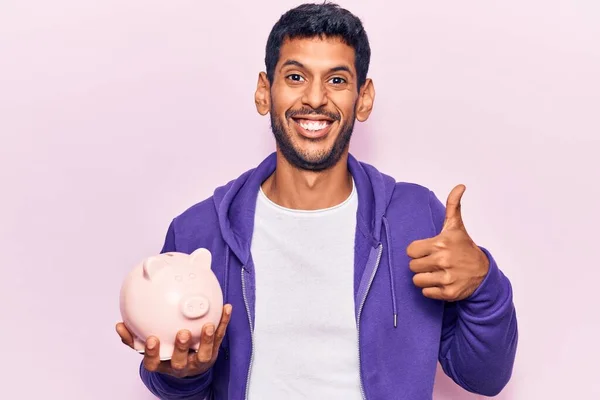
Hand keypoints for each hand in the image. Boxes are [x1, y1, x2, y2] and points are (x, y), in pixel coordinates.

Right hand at [116, 304, 231, 377]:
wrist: (190, 364)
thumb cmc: (166, 352)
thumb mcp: (149, 348)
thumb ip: (133, 338)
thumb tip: (119, 325)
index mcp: (164, 363)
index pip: (154, 363)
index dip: (152, 354)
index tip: (151, 340)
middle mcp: (182, 365)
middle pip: (181, 361)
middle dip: (182, 348)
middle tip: (182, 334)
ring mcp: (199, 360)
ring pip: (205, 354)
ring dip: (207, 340)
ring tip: (208, 325)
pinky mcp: (214, 351)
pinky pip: (220, 337)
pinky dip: (224, 322)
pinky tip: (227, 308)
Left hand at [406, 185, 488, 300]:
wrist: (483, 272)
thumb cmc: (464, 247)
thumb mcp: (456, 226)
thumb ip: (453, 205)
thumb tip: (460, 186)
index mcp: (441, 243)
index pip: (410, 251)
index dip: (418, 251)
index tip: (429, 250)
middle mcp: (443, 260)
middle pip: (412, 266)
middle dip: (420, 264)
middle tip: (433, 262)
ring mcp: (447, 278)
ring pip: (417, 280)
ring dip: (424, 277)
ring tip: (436, 272)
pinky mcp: (449, 293)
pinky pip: (426, 293)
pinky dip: (431, 289)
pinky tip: (442, 282)